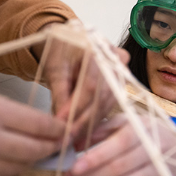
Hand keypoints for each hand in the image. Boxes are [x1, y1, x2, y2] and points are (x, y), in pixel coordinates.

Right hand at [0, 80, 65, 175]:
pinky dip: (9, 171)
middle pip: (34, 151)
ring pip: (18, 169)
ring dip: (32, 162)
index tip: (67, 129)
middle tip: (60, 145)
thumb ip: (10, 115)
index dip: (58, 130)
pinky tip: (12, 162)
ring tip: (39, 154)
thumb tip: (40, 129)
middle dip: (51, 149)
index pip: (39, 125)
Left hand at [33, 22, 129, 141]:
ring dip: (90, 123)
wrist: (71, 38)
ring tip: (73, 137)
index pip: (90, 86)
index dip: (76, 108)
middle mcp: (115, 60)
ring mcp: (121, 71)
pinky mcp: (121, 83)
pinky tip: (83, 130)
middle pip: (101, 97)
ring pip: (107, 104)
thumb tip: (60, 121)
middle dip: (83, 121)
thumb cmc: (61, 47)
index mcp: (98, 48)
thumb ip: (59, 93)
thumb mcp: (55, 67)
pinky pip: (109, 104)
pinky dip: (95, 118)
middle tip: (67, 137)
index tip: (61, 124)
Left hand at [67, 114, 175, 175]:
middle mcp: (154, 150)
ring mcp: (158, 170)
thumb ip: (101, 129)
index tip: (74, 167)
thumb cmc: (144, 130)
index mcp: (143, 128)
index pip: (120, 144)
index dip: (96, 157)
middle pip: (120, 167)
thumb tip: (76, 143)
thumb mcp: (125, 121)